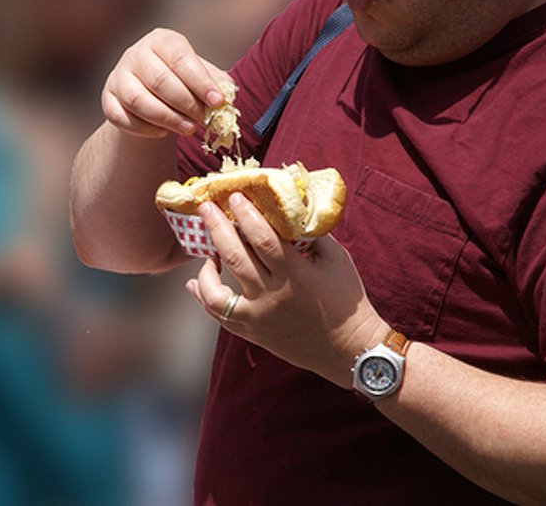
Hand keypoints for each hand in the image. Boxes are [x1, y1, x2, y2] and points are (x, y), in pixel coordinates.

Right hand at [101, 28, 230, 138]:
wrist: (150, 94)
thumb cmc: (181, 81)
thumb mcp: (200, 75)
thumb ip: (215, 82)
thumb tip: (228, 94)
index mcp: (162, 41)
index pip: (180, 58)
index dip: (200, 81)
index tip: (217, 101)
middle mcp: (136, 54)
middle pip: (159, 80)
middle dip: (186, 104)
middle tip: (202, 120)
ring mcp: (118, 77)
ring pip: (138, 100)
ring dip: (167, 119)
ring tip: (188, 129)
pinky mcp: (108, 100)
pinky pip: (122, 117)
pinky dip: (144, 129)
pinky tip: (162, 133)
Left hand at [186, 192, 388, 388]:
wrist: (348, 348)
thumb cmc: (346, 300)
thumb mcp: (337, 260)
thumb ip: (312, 235)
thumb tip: (288, 211)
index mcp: (296, 275)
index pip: (263, 239)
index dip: (246, 215)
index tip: (235, 197)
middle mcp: (272, 297)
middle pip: (234, 257)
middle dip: (217, 227)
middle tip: (207, 208)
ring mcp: (259, 318)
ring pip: (216, 292)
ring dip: (205, 267)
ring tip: (207, 251)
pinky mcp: (253, 333)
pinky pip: (219, 315)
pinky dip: (204, 297)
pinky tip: (197, 282)